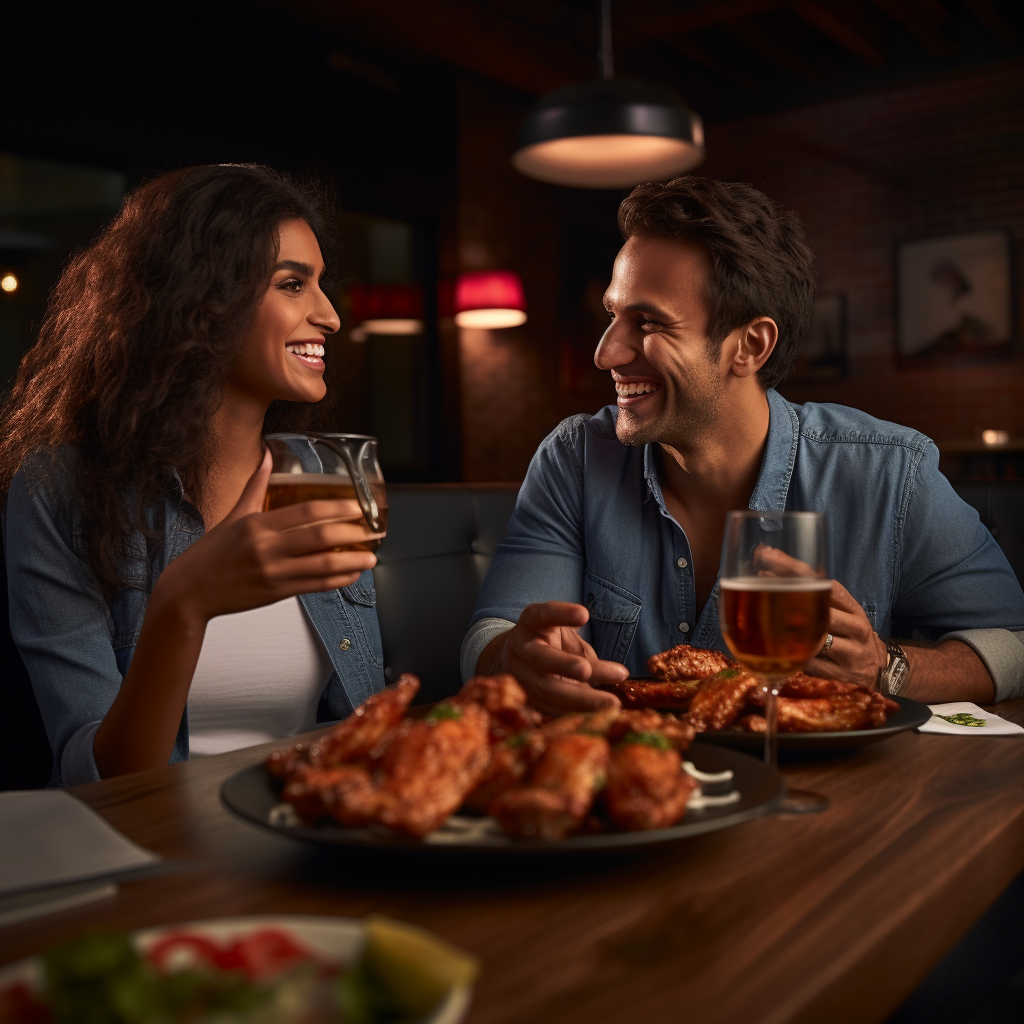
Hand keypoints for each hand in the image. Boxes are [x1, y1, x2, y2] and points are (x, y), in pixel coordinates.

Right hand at [158, 450, 376, 622]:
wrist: (188, 591)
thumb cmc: (211, 553)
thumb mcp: (233, 514)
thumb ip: (255, 486)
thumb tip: (268, 456)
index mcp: (257, 524)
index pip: (306, 511)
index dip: (337, 508)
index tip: (358, 506)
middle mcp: (266, 547)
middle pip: (319, 536)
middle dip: (353, 533)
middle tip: (374, 530)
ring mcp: (272, 572)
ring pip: (322, 565)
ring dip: (352, 561)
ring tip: (372, 557)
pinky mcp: (275, 593)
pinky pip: (314, 586)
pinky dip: (337, 581)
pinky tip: (351, 574)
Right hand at [486, 601, 627, 715]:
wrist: (519, 663)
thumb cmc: (552, 648)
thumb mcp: (569, 644)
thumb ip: (592, 659)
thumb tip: (622, 675)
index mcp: (530, 623)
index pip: (542, 614)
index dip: (561, 614)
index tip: (584, 614)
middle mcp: (520, 647)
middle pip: (540, 657)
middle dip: (564, 665)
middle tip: (588, 671)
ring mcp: (516, 674)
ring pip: (544, 689)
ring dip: (578, 699)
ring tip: (609, 704)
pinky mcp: (522, 698)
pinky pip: (547, 708)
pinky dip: (572, 713)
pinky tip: (596, 717)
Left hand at [751, 545, 885, 688]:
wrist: (879, 672)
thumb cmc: (850, 637)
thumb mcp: (843, 614)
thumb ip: (817, 597)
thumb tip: (774, 574)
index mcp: (854, 609)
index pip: (825, 584)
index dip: (795, 568)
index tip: (768, 555)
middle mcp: (856, 627)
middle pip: (819, 606)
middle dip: (786, 592)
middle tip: (759, 581)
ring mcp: (850, 652)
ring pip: (816, 636)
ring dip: (787, 625)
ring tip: (763, 613)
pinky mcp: (840, 675)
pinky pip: (810, 664)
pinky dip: (792, 656)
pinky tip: (777, 649)